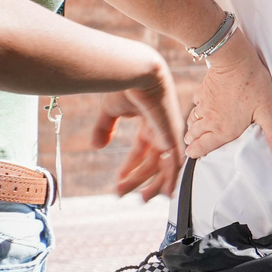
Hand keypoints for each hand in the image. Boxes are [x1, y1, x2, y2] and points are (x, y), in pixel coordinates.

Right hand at [89, 63, 182, 198]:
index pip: (142, 150)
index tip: (119, 180)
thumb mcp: (111, 110)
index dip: (132, 166)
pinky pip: (175, 163)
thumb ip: (105, 128)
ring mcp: (168, 134)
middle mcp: (161, 130)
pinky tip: (165, 193)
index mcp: (149, 122)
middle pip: (153, 162)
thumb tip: (96, 146)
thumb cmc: (126, 85)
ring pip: (164, 167)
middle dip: (138, 179)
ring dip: (151, 184)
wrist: (137, 72)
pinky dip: (171, 179)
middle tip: (124, 194)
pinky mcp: (172, 137)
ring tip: (139, 199)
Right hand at [184, 30, 271, 163]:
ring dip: (193, 128)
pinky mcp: (202, 91)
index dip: (195, 154)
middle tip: (194, 145)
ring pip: (192, 121)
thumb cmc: (253, 86)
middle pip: (192, 136)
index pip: (200, 148)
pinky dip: (197, 108)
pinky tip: (203, 107)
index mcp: (223, 131)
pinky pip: (196, 104)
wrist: (234, 60)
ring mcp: (203, 105)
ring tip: (195, 131)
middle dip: (192, 142)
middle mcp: (209, 120)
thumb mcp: (269, 113)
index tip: (195, 156)